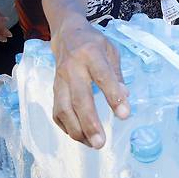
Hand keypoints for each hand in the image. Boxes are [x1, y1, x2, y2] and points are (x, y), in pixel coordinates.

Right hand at [51, 24, 129, 148]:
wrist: (66, 33)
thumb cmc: (93, 43)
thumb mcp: (110, 50)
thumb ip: (117, 74)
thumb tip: (125, 97)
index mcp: (91, 54)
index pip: (103, 76)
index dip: (113, 96)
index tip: (124, 115)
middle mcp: (73, 67)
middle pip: (80, 98)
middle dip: (90, 123)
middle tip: (100, 143)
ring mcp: (60, 79)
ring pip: (64, 108)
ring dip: (77, 130)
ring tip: (92, 144)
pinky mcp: (53, 88)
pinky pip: (57, 112)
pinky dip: (67, 127)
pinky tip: (80, 135)